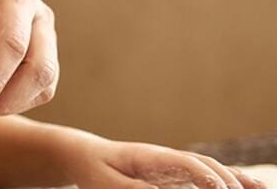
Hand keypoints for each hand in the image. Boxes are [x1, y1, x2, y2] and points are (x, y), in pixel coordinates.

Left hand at [68, 136, 266, 188]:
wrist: (89, 155)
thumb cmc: (96, 170)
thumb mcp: (106, 182)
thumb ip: (132, 188)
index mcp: (151, 157)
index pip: (186, 164)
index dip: (206, 177)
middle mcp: (169, 158)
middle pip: (206, 165)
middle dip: (230, 182)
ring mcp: (176, 165)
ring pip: (213, 169)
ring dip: (238, 180)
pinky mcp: (179, 174)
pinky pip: (209, 176)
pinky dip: (231, 181)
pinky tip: (251, 187)